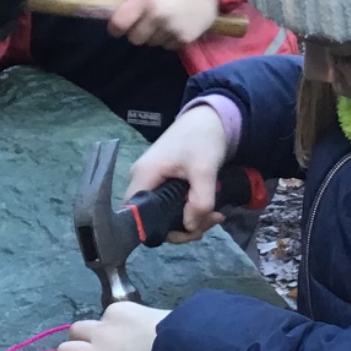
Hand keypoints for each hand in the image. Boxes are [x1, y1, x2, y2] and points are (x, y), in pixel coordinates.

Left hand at [110, 0, 219, 48]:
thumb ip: (131, 1)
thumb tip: (115, 18)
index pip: (119, 24)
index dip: (115, 28)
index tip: (118, 27)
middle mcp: (157, 17)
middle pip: (134, 39)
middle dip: (137, 32)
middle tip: (145, 22)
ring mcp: (172, 29)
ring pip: (152, 44)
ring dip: (154, 35)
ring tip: (164, 22)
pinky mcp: (185, 39)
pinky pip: (168, 46)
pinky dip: (169, 39)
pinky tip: (176, 26)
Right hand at [128, 105, 231, 241]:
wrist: (208, 119)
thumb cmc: (202, 139)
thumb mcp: (205, 170)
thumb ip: (200, 201)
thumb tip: (190, 227)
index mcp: (143, 176)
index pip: (136, 216)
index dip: (159, 230)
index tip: (188, 231)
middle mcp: (141, 180)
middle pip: (151, 219)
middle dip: (182, 228)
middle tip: (208, 224)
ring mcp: (151, 181)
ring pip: (163, 214)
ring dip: (189, 220)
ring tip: (214, 216)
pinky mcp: (162, 181)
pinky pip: (169, 205)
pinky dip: (188, 211)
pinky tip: (208, 210)